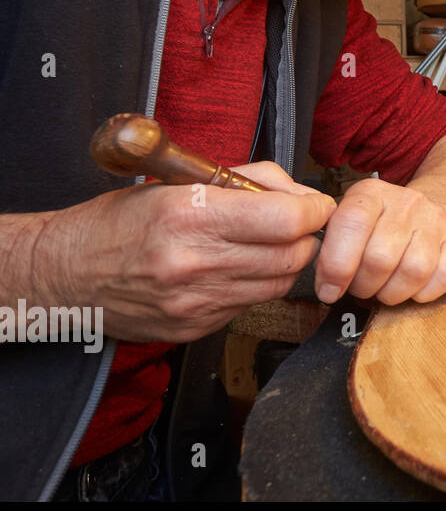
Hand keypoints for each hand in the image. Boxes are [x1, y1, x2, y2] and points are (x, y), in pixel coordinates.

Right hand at [32, 162, 335, 342]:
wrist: (64, 275)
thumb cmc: (121, 221)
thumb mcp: (177, 181)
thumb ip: (247, 182)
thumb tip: (301, 195)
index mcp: (189, 215)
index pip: (286, 220)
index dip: (314, 210)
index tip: (316, 205)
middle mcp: (194, 263)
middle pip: (291, 256)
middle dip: (305, 237)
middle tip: (296, 224)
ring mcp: (194, 302)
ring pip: (278, 283)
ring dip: (285, 262)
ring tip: (266, 243)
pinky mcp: (194, 328)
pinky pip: (250, 304)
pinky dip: (256, 285)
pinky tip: (236, 269)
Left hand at [313, 177, 445, 304]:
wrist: (424, 209)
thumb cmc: (378, 224)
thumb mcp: (348, 221)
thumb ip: (331, 246)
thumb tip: (326, 285)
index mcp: (371, 194)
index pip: (351, 224)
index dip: (336, 265)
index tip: (329, 290)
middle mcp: (406, 202)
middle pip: (381, 257)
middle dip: (363, 286)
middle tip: (359, 288)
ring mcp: (435, 220)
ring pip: (414, 271)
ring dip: (392, 293)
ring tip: (383, 290)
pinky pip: (445, 276)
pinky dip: (424, 293)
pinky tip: (411, 289)